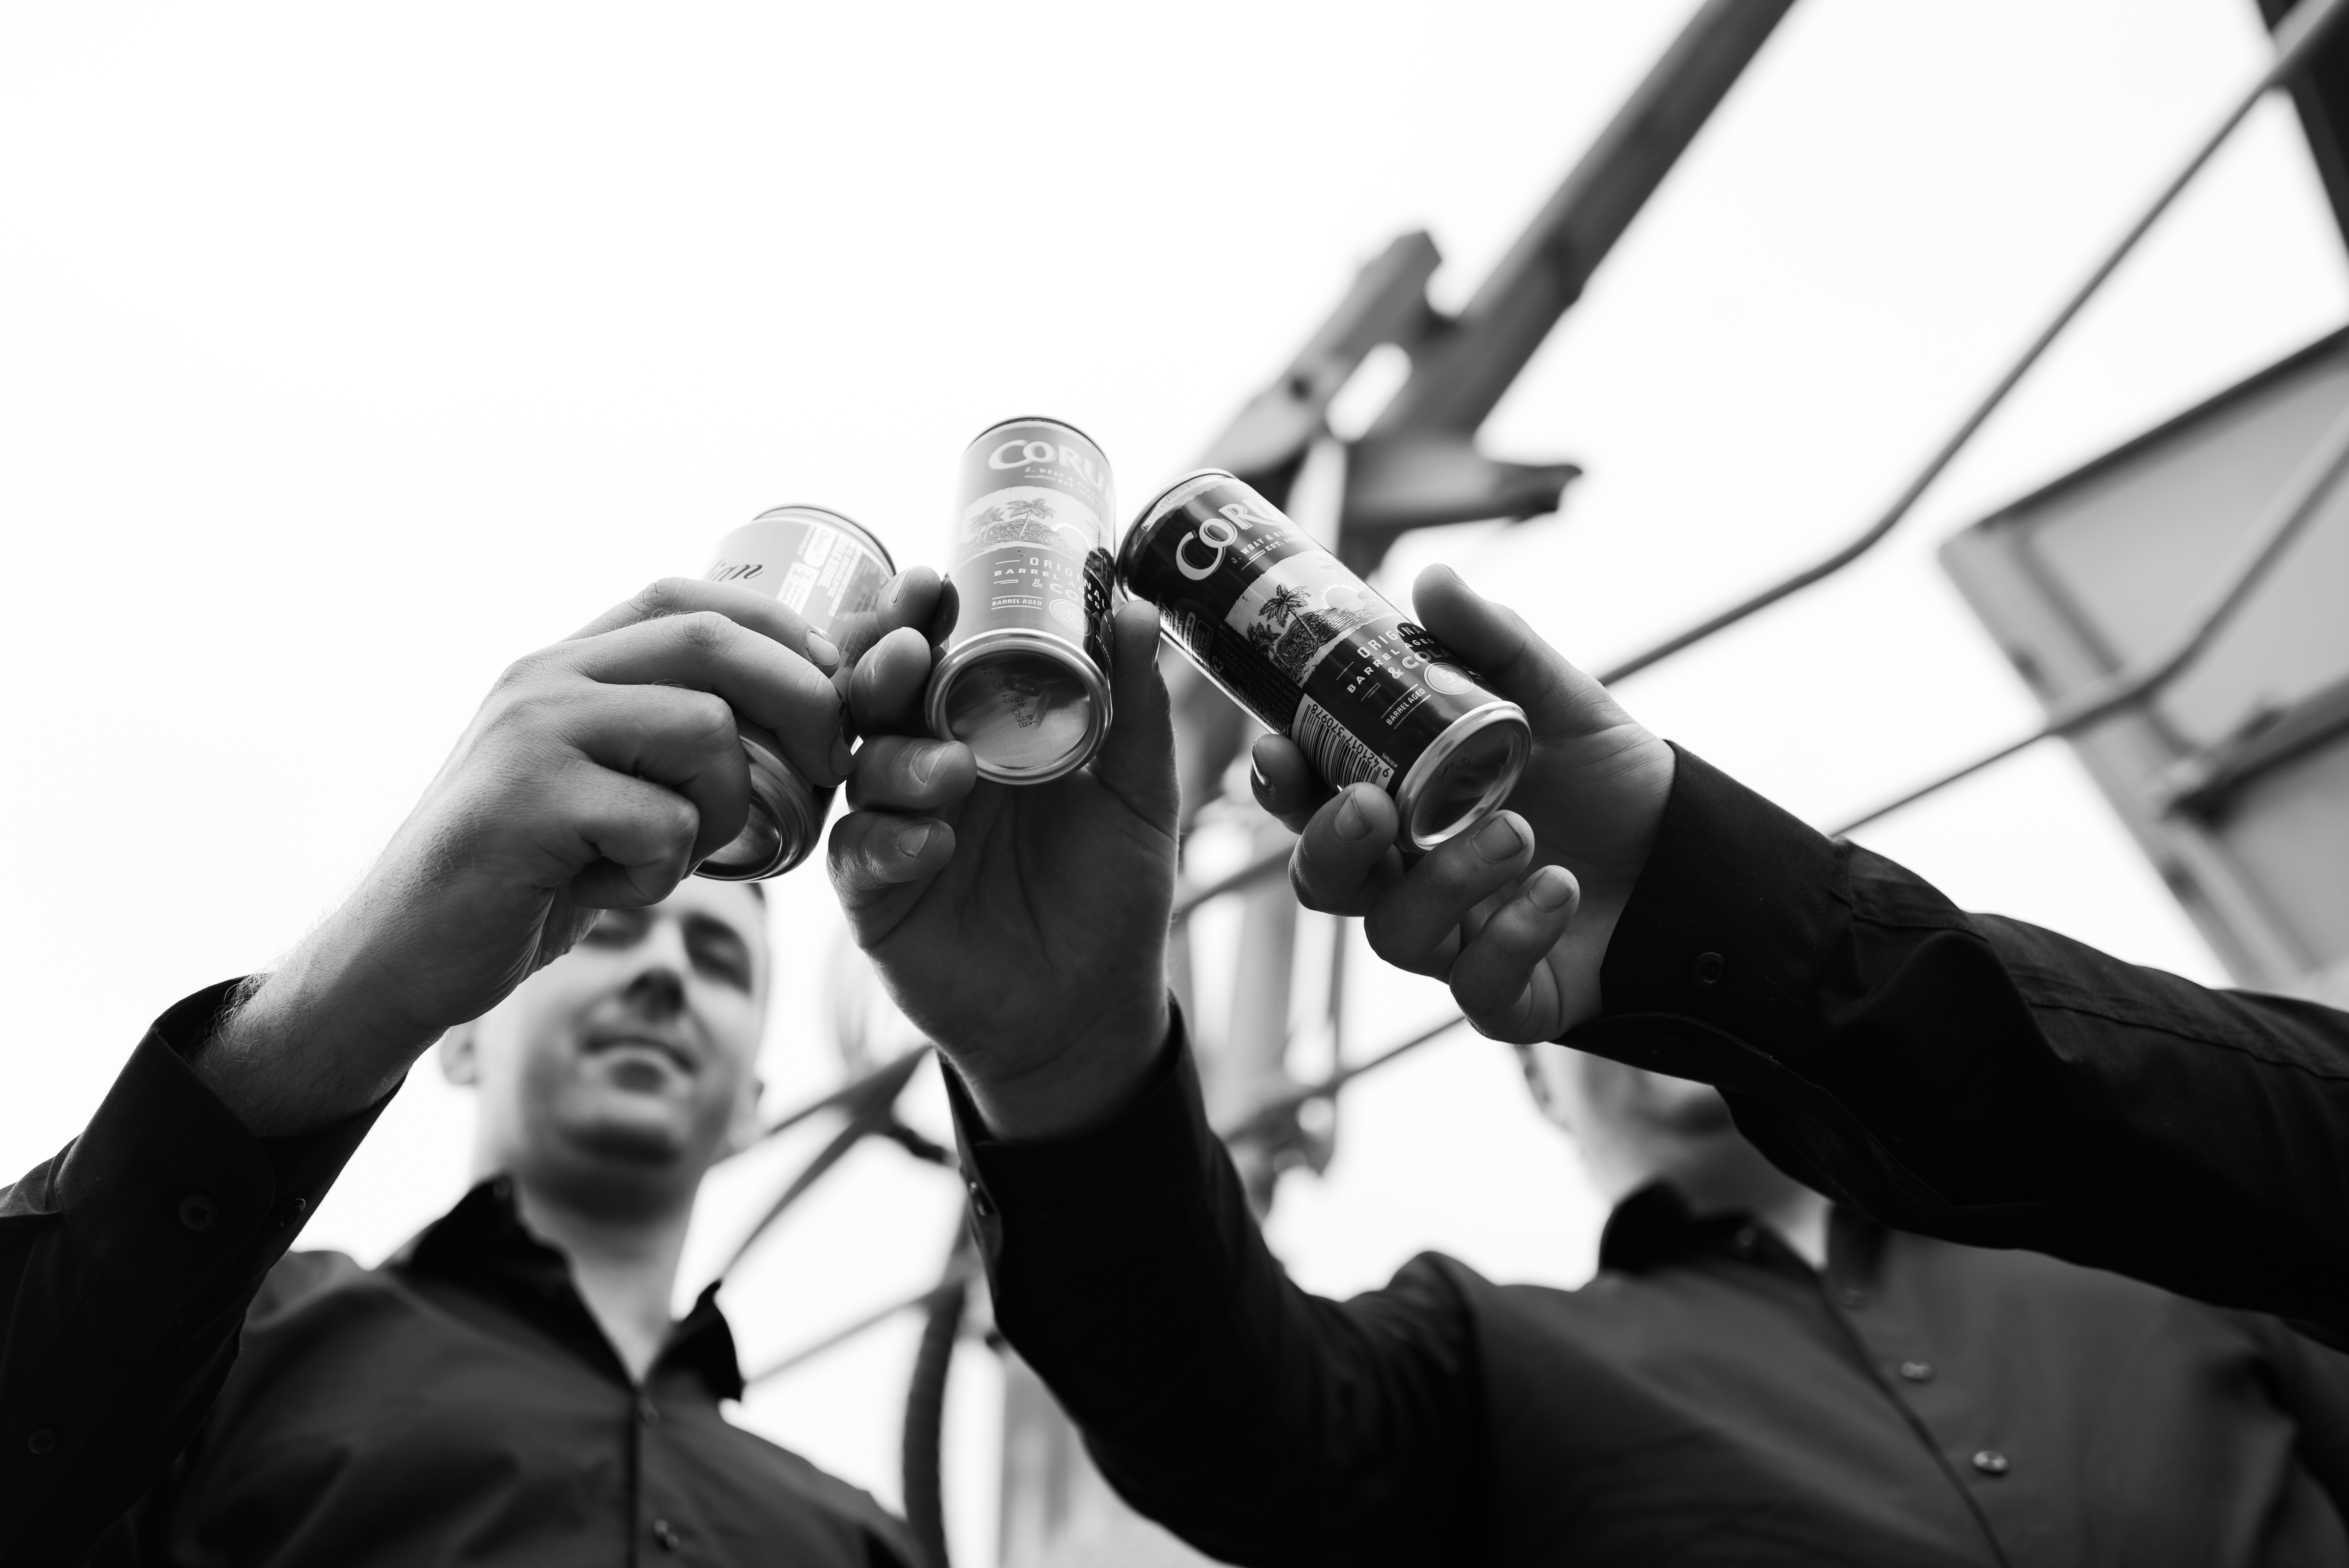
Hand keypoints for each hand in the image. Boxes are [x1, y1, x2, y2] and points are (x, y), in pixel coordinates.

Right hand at [198, 577, 879, 1134]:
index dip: (782, 632)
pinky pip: (662, 824)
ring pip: (704, 731)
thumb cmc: (527, 874)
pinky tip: (616, 889)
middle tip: (825, 769)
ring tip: (678, 852)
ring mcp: (532, 736)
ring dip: (726, 806)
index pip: (693, 599)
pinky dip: (665, 870)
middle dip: (801, 701)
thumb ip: (668, 739)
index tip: (835, 688)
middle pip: (714, 642)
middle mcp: (545, 679)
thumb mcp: (600, 784)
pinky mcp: (527, 806)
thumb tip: (803, 715)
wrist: (402, 953)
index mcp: (566, 665)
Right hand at [828, 599, 1179, 1139]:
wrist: (1092, 1010)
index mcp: (981, 729)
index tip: (929, 583)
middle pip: (876, 697)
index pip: (933, 654)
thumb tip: (1137, 608)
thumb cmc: (1113, 896)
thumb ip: (1134, 708)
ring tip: (953, 772)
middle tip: (906, 651)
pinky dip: (890, 844)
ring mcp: (895, 830)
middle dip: (881, 666)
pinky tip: (930, 847)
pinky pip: (859, 856)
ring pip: (863, 769)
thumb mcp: (1139, 797)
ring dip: (899, 760)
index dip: (919, 616)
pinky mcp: (876, 898)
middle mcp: (926, 767)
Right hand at [1253, 565, 1674, 1042]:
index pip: (1313, 805)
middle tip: (1372, 806)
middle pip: (1326, 882)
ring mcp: (1455, 943)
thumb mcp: (1560, 700)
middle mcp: (1412, 879)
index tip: (1278, 748)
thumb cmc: (1610, 782)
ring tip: (1516, 833)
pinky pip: (1479, 987)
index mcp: (1403, 808)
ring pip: (1396, 935)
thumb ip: (1495, 646)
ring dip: (1444, 883)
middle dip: (1331, 845)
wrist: (1697, 858)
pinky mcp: (1508, 997)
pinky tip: (1556, 892)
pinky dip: (1514, 936)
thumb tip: (1431, 581)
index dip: (1281, 785)